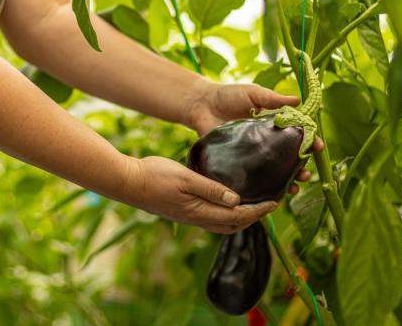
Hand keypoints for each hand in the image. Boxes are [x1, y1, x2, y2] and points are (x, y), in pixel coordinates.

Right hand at [122, 156, 277, 233]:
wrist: (127, 182)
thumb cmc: (154, 176)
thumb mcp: (186, 178)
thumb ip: (211, 189)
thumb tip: (236, 200)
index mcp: (200, 212)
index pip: (238, 216)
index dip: (258, 211)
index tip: (274, 202)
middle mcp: (196, 219)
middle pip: (233, 225)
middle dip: (253, 217)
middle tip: (268, 203)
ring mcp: (188, 217)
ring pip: (221, 224)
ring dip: (240, 217)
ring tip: (252, 203)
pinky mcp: (181, 212)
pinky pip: (210, 218)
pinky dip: (225, 213)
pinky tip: (225, 200)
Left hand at [182, 81, 324, 193]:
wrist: (200, 105)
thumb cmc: (227, 95)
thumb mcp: (252, 94)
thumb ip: (273, 99)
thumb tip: (298, 101)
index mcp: (274, 124)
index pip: (297, 135)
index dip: (310, 141)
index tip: (319, 147)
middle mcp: (266, 141)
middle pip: (289, 158)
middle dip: (301, 167)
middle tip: (306, 175)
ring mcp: (253, 154)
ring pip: (274, 171)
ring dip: (286, 181)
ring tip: (293, 188)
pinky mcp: (237, 162)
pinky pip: (252, 176)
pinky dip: (261, 186)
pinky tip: (268, 193)